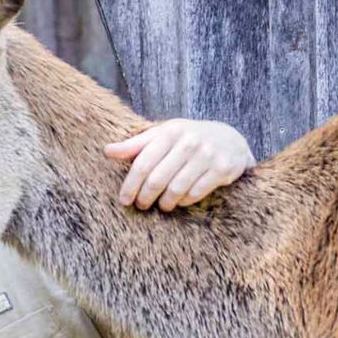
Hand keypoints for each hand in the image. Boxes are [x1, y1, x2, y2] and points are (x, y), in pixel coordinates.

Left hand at [104, 118, 254, 210]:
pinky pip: (196, 193)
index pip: (142, 163)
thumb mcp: (162, 135)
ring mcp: (208, 155)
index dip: (130, 185)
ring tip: (162, 205)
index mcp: (170, 132)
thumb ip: (136, 145)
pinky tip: (180, 202)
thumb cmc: (187, 139)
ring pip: (176, 188)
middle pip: (157, 179)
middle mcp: (189, 142)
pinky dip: (184, 201)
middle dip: (145, 197)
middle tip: (141, 205)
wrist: (230, 139)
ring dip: (165, 202)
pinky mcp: (223, 169)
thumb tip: (107, 151)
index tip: (124, 200)